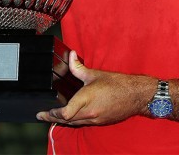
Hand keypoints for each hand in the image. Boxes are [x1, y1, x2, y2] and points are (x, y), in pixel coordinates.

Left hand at [36, 51, 154, 125]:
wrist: (135, 96)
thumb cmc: (117, 84)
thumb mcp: (95, 73)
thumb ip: (78, 67)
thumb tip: (70, 56)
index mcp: (86, 99)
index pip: (64, 113)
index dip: (51, 114)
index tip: (42, 112)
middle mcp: (89, 112)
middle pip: (66, 121)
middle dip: (52, 118)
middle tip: (43, 115)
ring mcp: (95, 119)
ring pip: (74, 123)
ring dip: (63, 121)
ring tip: (53, 117)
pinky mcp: (100, 122)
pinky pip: (83, 123)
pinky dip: (75, 120)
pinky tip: (72, 116)